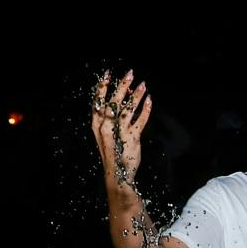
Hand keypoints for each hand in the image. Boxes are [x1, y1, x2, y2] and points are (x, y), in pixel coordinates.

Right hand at [91, 70, 150, 189]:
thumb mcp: (106, 134)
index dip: (102, 88)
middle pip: (113, 103)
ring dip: (136, 96)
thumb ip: (111, 118)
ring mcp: (119, 133)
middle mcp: (106, 128)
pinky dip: (146, 109)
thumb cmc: (113, 151)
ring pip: (128, 110)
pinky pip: (141, 121)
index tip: (107, 75)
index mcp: (97, 126)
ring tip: (143, 85)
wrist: (117, 173)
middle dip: (122, 87)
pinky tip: (150, 100)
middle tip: (130, 74)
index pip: (98, 103)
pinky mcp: (132, 139)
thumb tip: (124, 97)